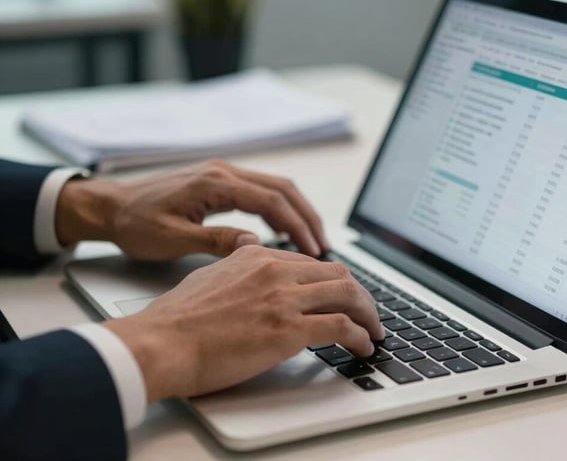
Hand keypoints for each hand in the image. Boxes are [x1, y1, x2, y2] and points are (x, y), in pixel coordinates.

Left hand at [55, 160, 329, 258]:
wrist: (110, 206)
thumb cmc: (135, 223)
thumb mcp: (172, 239)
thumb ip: (215, 240)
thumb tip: (255, 246)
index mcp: (214, 183)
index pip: (271, 201)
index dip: (297, 226)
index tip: (314, 250)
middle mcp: (224, 172)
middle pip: (283, 189)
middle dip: (307, 217)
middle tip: (324, 247)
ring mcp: (223, 174)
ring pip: (276, 188)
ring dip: (297, 213)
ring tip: (311, 242)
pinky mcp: (220, 182)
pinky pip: (261, 192)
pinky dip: (280, 211)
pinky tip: (284, 232)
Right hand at [104, 245, 384, 402]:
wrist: (160, 344)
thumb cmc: (176, 319)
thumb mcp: (209, 274)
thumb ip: (235, 262)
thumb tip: (249, 253)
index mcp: (257, 255)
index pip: (312, 263)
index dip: (333, 281)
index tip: (341, 296)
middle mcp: (275, 270)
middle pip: (338, 274)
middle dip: (359, 295)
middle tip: (366, 313)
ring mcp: (283, 298)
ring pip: (348, 295)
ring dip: (368, 315)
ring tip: (373, 331)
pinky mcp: (288, 329)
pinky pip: (341, 327)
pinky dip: (360, 336)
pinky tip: (362, 346)